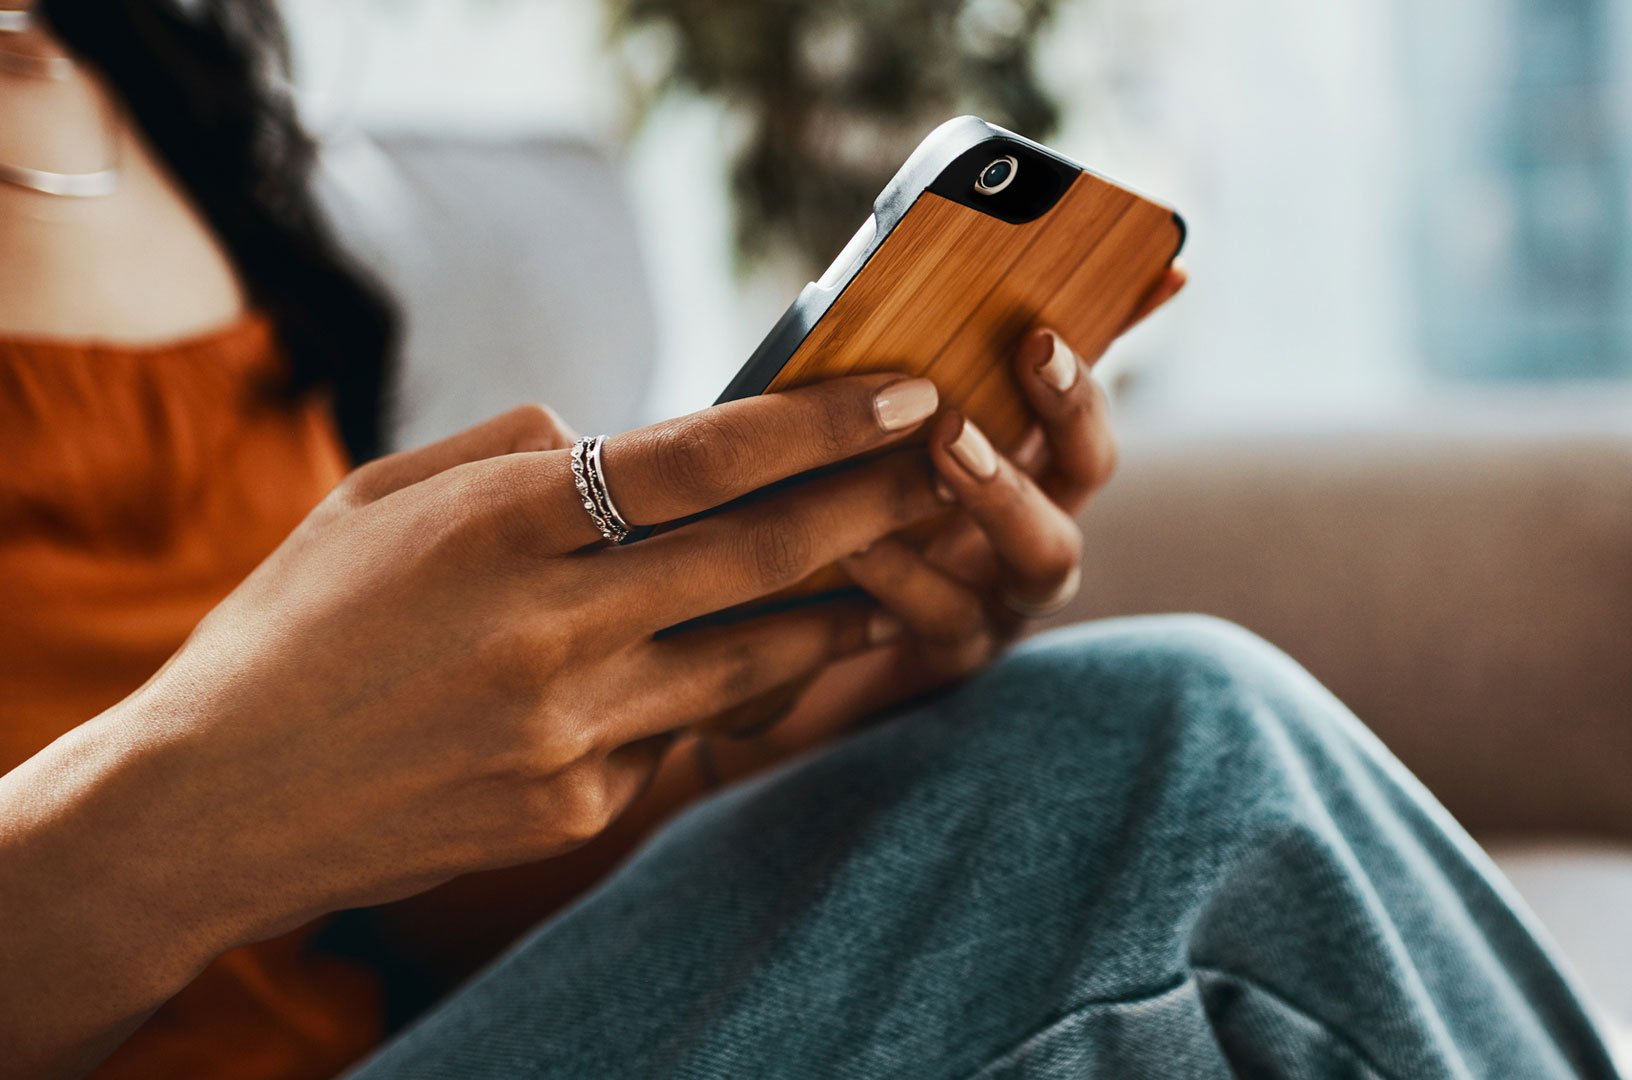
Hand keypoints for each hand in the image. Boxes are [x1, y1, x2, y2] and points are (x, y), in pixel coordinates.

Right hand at [0, 375, 948, 1071]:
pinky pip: (686, 734)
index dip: (820, 425)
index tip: (908, 395)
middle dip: (875, 504)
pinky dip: (725, 691)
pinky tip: (750, 663)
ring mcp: (570, 734)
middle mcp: (548, 631)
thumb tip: (622, 440)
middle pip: (761, 556)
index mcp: (493, 528)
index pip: (699, 460)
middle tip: (953, 467)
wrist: (212, 805)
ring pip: (755, 656)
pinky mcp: (579, 810)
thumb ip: (511, 454)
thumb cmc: (295, 629)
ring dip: (838, 605)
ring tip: (898, 566)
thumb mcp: (378, 500)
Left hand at [687, 262, 1188, 774]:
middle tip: (1034, 350)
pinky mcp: (947, 660)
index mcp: (1021, 467)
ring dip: (1005, 491)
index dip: (1094, 355)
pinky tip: (855, 541)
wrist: (772, 647)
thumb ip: (917, 362)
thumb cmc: (835, 512)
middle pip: (1087, 470)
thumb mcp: (872, 431)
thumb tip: (991, 282)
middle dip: (1070, 408)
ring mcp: (1000, 600)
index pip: (1082, 398)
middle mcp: (1029, 531)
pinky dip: (904, 576)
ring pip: (1046, 556)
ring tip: (947, 441)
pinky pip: (947, 619)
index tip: (1056, 318)